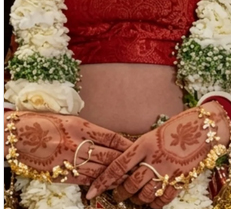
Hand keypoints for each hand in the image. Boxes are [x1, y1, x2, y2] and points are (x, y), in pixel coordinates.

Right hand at [5, 111, 132, 184]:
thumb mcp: (68, 120)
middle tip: (138, 168)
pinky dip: (94, 183)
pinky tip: (103, 187)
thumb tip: (102, 138)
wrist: (16, 136)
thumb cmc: (41, 123)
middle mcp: (78, 143)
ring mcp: (68, 160)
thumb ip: (85, 129)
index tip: (136, 149)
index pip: (111, 137)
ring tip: (126, 180)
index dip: (125, 145)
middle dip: (124, 162)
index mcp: (82, 126)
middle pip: (108, 155)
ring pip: (98, 170)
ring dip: (113, 175)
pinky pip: (82, 180)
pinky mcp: (58, 173)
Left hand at [86, 104, 230, 207]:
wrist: (207, 127)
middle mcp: (154, 158)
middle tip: (117, 195)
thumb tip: (128, 164)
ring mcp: (167, 170)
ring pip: (144, 195)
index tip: (92, 191)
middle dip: (120, 193)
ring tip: (135, 198)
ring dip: (137, 200)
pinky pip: (162, 200)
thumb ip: (143, 149)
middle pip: (129, 184)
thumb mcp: (157, 132)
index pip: (118, 166)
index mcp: (145, 143)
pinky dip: (154, 204)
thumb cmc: (181, 125)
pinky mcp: (180, 179)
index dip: (103, 181)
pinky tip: (152, 202)